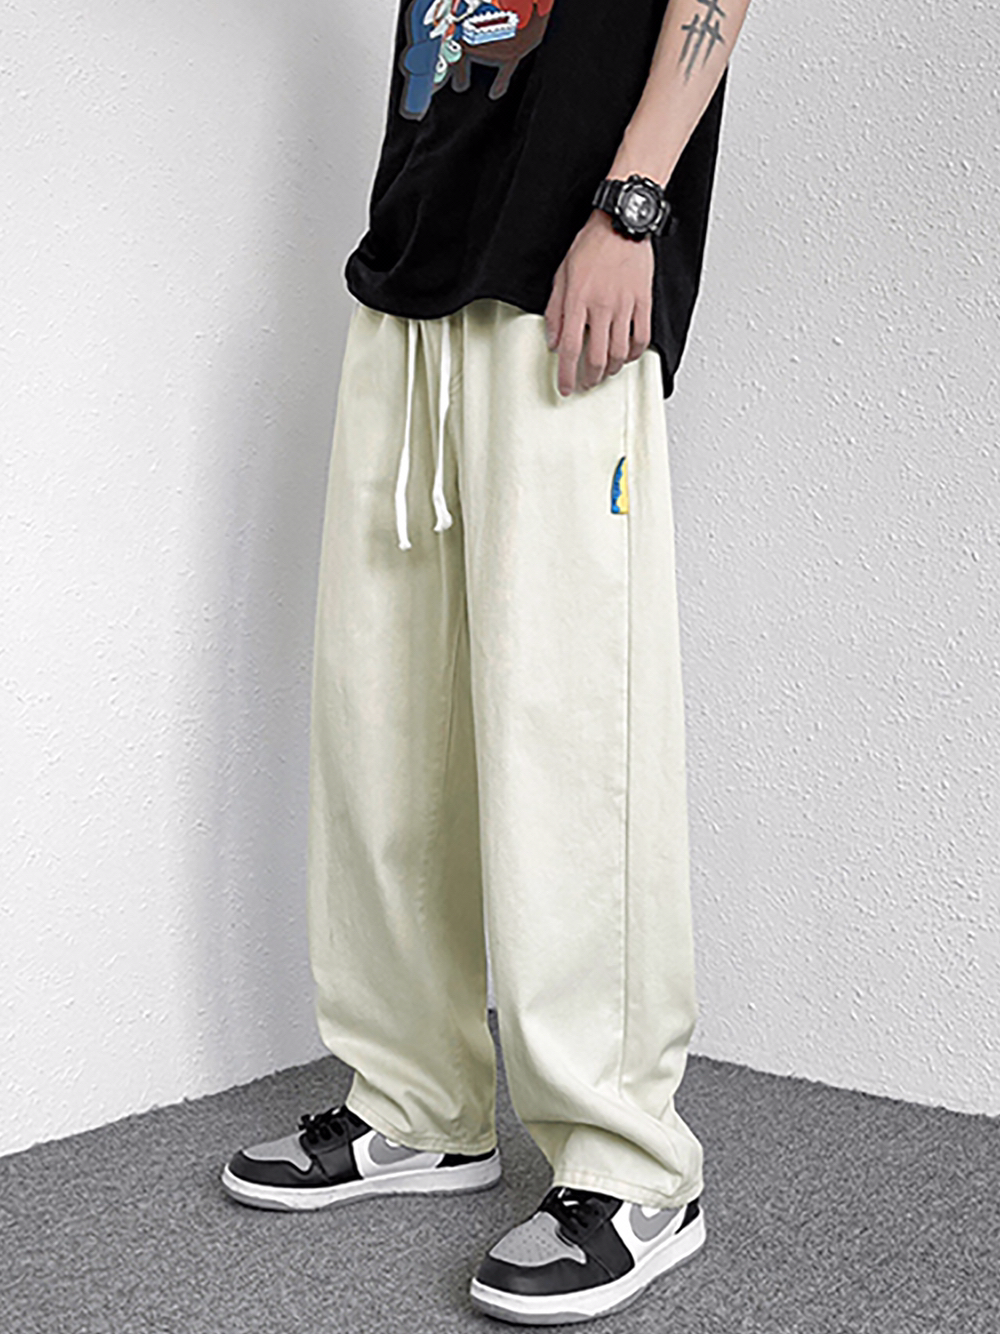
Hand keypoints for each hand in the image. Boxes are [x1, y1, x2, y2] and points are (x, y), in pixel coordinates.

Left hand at [544, 208, 653, 396]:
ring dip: (611, 370)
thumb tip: (554, 341)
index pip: (570, 349)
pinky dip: (635, 354)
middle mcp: (602, 307)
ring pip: (620, 353)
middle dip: (589, 379)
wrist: (621, 224)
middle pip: (597, 358)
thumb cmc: (591, 246)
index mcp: (578, 301)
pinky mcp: (643, 302)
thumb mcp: (561, 276)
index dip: (566, 374)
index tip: (565, 387)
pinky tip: (628, 357)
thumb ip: (555, 312)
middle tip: (585, 384)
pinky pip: (642, 337)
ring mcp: (625, 305)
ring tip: (604, 373)